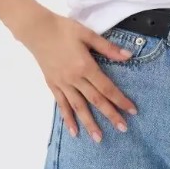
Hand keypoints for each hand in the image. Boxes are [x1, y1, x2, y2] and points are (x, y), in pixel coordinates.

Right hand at [19, 8, 137, 141]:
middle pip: (95, 100)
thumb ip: (108, 48)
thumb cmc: (64, 29)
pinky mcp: (52, 85)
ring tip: (99, 139)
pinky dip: (68, 118)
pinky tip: (74, 131)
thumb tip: (128, 57)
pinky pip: (62, 105)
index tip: (131, 111)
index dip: (120, 100)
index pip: (107, 87)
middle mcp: (74, 79)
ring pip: (78, 107)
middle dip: (110, 115)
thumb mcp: (88, 34)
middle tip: (122, 129)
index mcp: (85, 66)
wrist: (38, 30)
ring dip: (89, 123)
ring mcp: (62, 84)